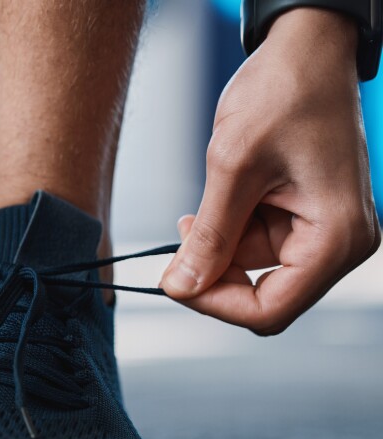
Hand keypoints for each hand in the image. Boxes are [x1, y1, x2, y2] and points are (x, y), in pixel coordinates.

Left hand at [160, 8, 380, 334]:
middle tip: (177, 248)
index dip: (215, 304)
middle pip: (265, 297)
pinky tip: (213, 206)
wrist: (305, 51)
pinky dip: (228, 233)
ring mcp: (325, 230)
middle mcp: (341, 243)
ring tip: (196, 213)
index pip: (271, 310)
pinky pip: (259, 246)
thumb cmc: (284, 93)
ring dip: (218, 250)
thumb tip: (181, 286)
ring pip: (255, 271)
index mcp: (337, 238)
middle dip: (215, 275)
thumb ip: (209, 236)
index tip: (174, 281)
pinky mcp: (307, 217)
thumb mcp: (232, 167)